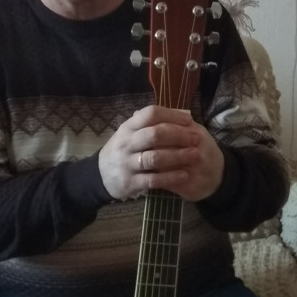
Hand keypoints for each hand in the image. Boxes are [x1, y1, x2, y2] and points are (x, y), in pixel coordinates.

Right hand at [98, 105, 224, 201]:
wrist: (99, 175)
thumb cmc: (122, 150)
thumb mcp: (129, 133)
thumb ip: (149, 124)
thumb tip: (181, 113)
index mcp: (128, 127)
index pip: (150, 114)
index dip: (172, 115)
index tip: (189, 120)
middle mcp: (126, 143)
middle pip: (155, 134)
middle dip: (179, 135)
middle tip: (197, 138)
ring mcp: (127, 163)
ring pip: (155, 157)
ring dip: (178, 156)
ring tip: (196, 155)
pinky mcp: (130, 182)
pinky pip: (153, 179)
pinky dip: (171, 177)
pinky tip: (185, 175)